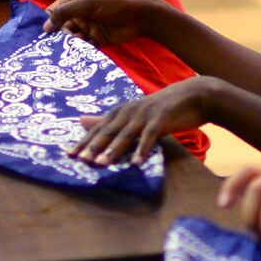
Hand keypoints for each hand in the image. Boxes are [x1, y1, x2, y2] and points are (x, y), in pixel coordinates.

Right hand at [43, 0, 155, 46]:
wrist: (139, 16)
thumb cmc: (112, 4)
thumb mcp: (86, 4)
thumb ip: (63, 13)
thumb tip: (45, 28)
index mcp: (73, 0)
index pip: (53, 11)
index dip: (47, 22)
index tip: (41, 35)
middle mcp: (78, 13)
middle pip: (60, 28)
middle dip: (59, 36)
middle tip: (59, 44)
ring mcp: (86, 27)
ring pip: (70, 39)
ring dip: (70, 44)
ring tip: (72, 48)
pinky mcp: (95, 39)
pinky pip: (82, 46)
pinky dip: (80, 50)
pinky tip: (80, 53)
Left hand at [69, 76, 213, 165]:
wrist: (193, 96)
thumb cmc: (162, 108)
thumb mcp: (133, 113)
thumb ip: (108, 120)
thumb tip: (81, 121)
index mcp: (120, 111)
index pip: (97, 128)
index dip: (83, 141)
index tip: (67, 154)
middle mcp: (129, 111)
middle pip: (107, 131)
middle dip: (92, 146)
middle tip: (79, 160)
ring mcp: (145, 115)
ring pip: (125, 135)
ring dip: (113, 150)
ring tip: (101, 164)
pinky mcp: (161, 120)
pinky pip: (149, 137)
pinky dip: (142, 149)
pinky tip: (136, 163)